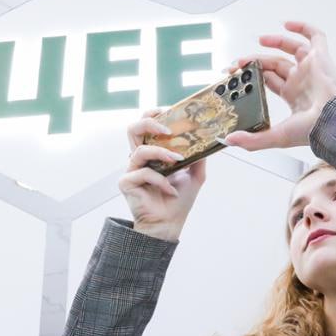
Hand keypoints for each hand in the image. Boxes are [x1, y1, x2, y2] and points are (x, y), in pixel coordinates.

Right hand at [120, 110, 206, 240]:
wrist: (169, 223)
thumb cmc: (178, 200)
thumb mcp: (195, 174)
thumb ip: (199, 156)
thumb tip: (208, 138)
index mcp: (152, 152)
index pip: (147, 126)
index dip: (155, 115)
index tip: (170, 112)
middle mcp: (139, 158)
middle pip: (133, 129)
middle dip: (149, 123)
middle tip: (168, 130)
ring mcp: (131, 170)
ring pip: (139, 150)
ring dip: (161, 153)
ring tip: (177, 160)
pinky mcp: (127, 183)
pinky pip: (143, 173)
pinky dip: (160, 180)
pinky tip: (170, 190)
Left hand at [224, 20, 335, 150]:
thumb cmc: (314, 130)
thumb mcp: (276, 136)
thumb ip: (252, 140)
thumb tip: (228, 140)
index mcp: (293, 96)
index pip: (269, 81)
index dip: (251, 76)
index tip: (233, 74)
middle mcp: (302, 80)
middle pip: (275, 64)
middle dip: (255, 62)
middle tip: (237, 63)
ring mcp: (311, 67)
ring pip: (292, 49)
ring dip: (275, 42)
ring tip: (259, 41)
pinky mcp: (321, 56)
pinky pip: (315, 36)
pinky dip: (302, 27)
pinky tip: (286, 23)